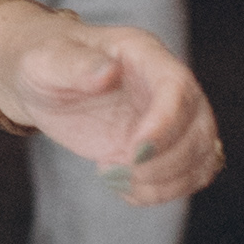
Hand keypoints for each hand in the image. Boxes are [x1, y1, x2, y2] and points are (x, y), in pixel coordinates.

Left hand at [0, 3, 222, 203]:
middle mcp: (166, 84)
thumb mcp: (46, 60)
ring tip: (114, 178)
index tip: (134, 150)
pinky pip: (188, 174)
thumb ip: (74, 65)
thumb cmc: (43, 61)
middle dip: (165, 160)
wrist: (41, 81)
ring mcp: (170, 117)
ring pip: (201, 154)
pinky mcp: (163, 145)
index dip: (166, 123)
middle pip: (199, 126)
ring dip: (166, 180)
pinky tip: (123, 187)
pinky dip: (162, 191)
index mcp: (143, 53)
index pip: (177, 87)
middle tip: (114, 168)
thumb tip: (107, 73)